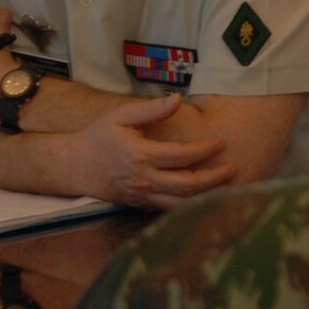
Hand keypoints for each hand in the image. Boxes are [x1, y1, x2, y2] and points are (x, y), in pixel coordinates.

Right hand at [66, 94, 235, 208]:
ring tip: (226, 186)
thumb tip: (176, 99)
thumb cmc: (98, 137)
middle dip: (214, 178)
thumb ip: (150, 109)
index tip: (221, 143)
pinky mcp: (141, 204)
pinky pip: (171, 208)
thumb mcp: (120, 117)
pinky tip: (205, 196)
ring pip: (181, 203)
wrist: (75, 166)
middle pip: (188, 185)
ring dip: (207, 196)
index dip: (205, 150)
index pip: (182, 155)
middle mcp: (144, 179)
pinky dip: (191, 204)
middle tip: (233, 168)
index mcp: (140, 155)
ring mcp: (143, 195)